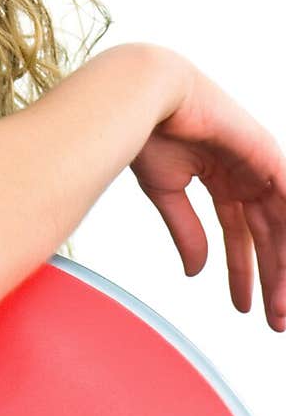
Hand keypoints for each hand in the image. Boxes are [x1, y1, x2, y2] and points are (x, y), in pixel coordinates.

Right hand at [128, 59, 285, 330]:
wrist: (143, 96)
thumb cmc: (146, 131)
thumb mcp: (167, 192)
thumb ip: (187, 231)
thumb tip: (196, 272)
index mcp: (220, 176)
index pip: (240, 232)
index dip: (242, 271)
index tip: (245, 307)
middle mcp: (245, 172)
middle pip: (266, 234)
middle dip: (270, 277)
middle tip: (273, 319)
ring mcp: (259, 163)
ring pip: (279, 225)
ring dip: (281, 267)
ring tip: (280, 306)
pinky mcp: (268, 156)